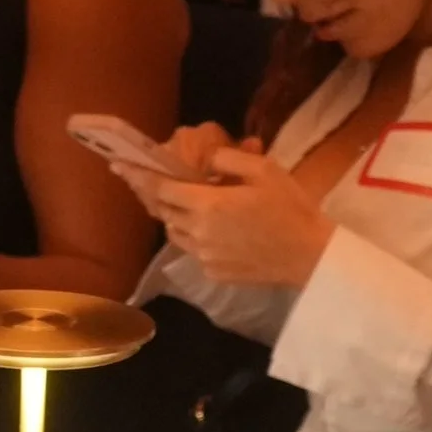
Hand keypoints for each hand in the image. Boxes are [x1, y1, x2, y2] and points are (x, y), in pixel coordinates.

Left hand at [155, 140, 332, 288]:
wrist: (309, 255)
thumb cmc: (289, 207)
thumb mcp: (264, 170)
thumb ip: (228, 158)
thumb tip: (205, 161)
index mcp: (208, 204)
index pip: (161, 188)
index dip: (140, 176)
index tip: (122, 166)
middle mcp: (198, 232)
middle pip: (164, 211)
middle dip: (159, 195)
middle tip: (160, 183)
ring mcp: (204, 256)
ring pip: (175, 233)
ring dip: (176, 217)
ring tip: (191, 206)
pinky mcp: (214, 272)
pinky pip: (193, 251)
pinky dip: (195, 238)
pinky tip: (215, 230)